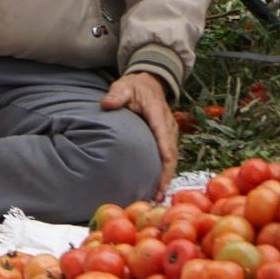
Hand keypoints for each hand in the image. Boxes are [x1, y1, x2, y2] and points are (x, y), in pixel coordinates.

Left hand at [103, 72, 179, 197]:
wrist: (149, 83)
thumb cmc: (134, 87)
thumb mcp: (123, 87)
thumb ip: (116, 95)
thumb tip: (107, 104)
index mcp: (158, 113)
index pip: (163, 135)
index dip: (164, 153)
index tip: (164, 169)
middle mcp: (168, 125)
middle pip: (171, 152)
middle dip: (166, 173)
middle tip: (158, 193)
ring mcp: (170, 132)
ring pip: (172, 157)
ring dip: (167, 176)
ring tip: (157, 195)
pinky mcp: (168, 137)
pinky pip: (169, 156)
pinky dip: (165, 170)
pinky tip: (158, 185)